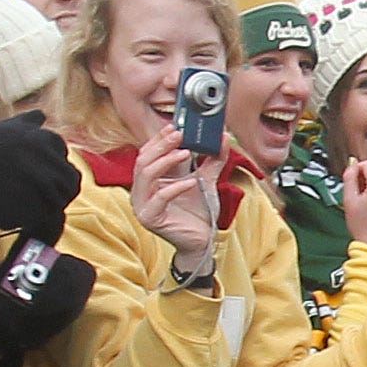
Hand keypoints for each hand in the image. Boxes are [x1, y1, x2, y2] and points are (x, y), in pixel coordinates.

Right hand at [129, 127, 216, 266]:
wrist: (201, 240)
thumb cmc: (198, 212)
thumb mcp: (207, 180)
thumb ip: (213, 159)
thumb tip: (223, 136)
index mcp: (152, 178)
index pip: (149, 151)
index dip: (160, 137)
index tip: (176, 126)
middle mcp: (143, 189)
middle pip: (143, 159)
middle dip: (161, 144)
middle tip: (180, 134)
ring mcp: (143, 204)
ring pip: (146, 175)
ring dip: (166, 161)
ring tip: (185, 153)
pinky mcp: (149, 217)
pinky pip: (159, 198)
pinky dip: (175, 187)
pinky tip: (192, 181)